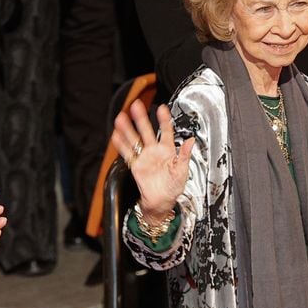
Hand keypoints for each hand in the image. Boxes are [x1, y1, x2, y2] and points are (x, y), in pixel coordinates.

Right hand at [111, 101, 192, 224]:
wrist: (161, 202)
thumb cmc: (173, 187)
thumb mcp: (183, 171)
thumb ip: (184, 155)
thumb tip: (190, 141)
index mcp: (168, 151)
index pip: (166, 131)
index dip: (164, 120)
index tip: (161, 109)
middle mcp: (155, 151)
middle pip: (146, 131)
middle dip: (141, 119)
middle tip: (136, 106)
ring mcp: (144, 157)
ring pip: (134, 140)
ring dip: (128, 129)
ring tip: (121, 118)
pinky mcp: (136, 166)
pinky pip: (128, 153)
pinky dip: (121, 145)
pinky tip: (116, 136)